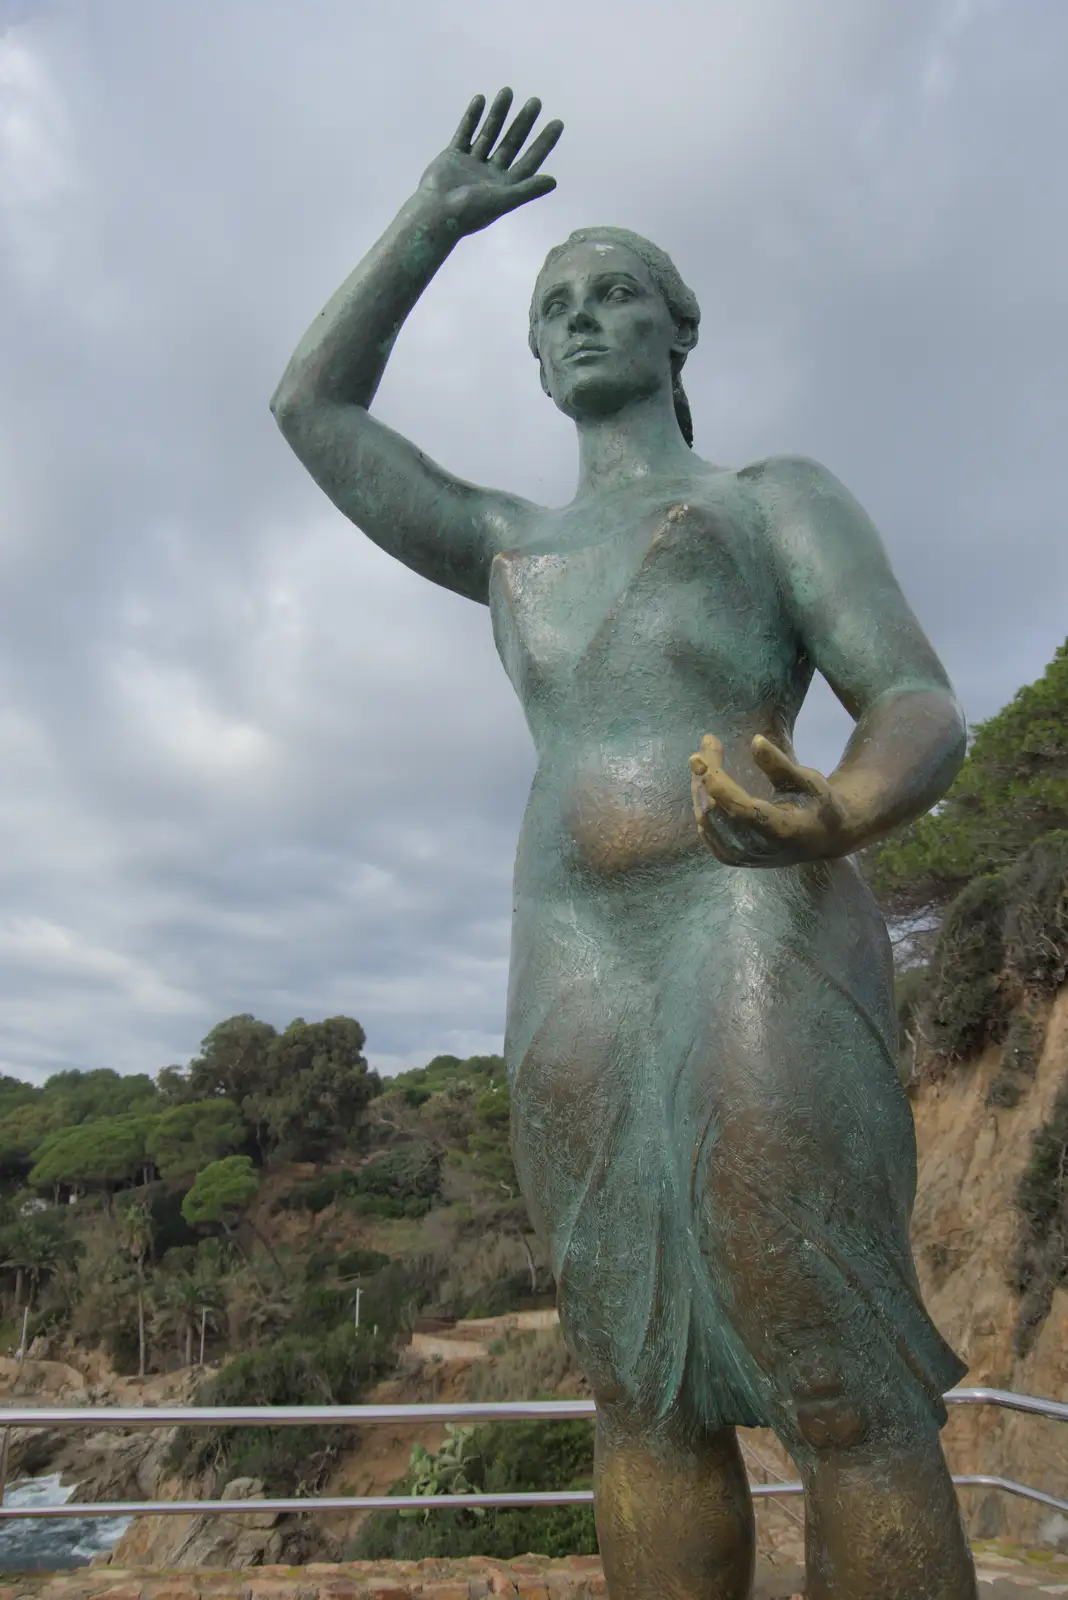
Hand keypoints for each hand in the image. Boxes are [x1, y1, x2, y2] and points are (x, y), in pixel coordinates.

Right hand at [417, 88, 562, 236]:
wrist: (435, 214)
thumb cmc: (469, 212)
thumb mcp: (502, 201)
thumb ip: (527, 190)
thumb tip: (553, 181)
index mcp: (505, 186)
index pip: (529, 160)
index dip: (544, 143)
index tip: (557, 123)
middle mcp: (490, 174)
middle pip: (511, 143)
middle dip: (523, 122)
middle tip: (536, 101)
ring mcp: (472, 164)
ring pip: (489, 134)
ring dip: (498, 114)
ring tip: (507, 91)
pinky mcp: (453, 157)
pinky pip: (465, 133)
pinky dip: (472, 118)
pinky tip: (480, 100)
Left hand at [689, 734, 854, 867]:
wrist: (823, 837)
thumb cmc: (817, 803)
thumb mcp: (808, 781)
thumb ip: (780, 765)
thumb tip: (756, 740)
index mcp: (782, 830)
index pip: (740, 809)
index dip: (717, 785)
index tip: (699, 759)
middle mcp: (758, 848)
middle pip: (718, 812)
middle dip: (705, 776)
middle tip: (707, 743)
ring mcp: (743, 857)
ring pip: (707, 820)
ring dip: (700, 787)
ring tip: (704, 758)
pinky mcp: (732, 858)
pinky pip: (707, 830)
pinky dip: (701, 803)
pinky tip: (704, 781)